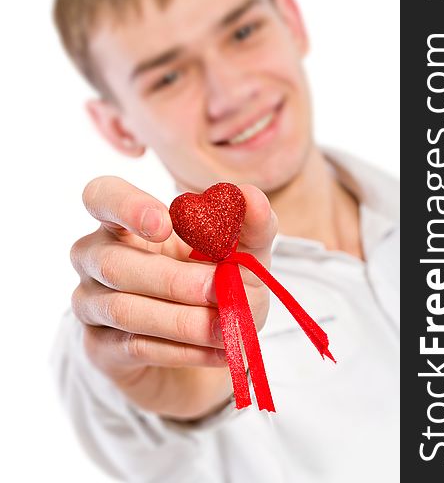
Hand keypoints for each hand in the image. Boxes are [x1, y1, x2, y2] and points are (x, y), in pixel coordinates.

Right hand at [70, 176, 276, 420]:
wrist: (206, 342)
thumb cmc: (217, 281)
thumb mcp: (245, 253)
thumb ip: (250, 224)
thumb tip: (249, 196)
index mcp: (126, 220)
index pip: (102, 196)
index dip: (126, 207)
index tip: (165, 225)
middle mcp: (97, 257)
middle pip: (114, 263)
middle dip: (171, 279)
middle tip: (217, 289)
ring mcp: (91, 303)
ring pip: (123, 309)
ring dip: (180, 320)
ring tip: (225, 328)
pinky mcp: (100, 348)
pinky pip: (134, 347)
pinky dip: (182, 350)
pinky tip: (218, 350)